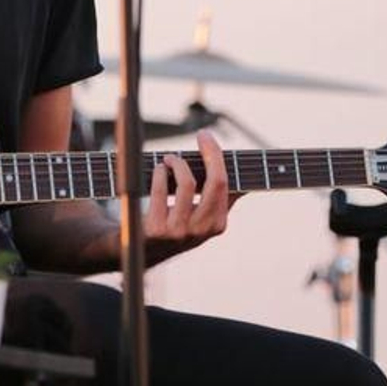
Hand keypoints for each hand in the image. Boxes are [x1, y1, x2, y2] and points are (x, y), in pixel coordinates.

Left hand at [143, 131, 234, 259]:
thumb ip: (220, 198)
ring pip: (187, 184)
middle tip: (202, 135)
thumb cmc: (176, 224)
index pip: (226, 183)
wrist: (142, 250)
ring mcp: (179, 232)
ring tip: (170, 158)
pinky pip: (161, 191)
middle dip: (210, 152)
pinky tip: (159, 169)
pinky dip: (160, 172)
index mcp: (217, 224)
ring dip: (177, 162)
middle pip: (215, 182)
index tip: (207, 137)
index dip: (217, 155)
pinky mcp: (156, 230)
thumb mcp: (202, 216)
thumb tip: (245, 179)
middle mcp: (201, 230)